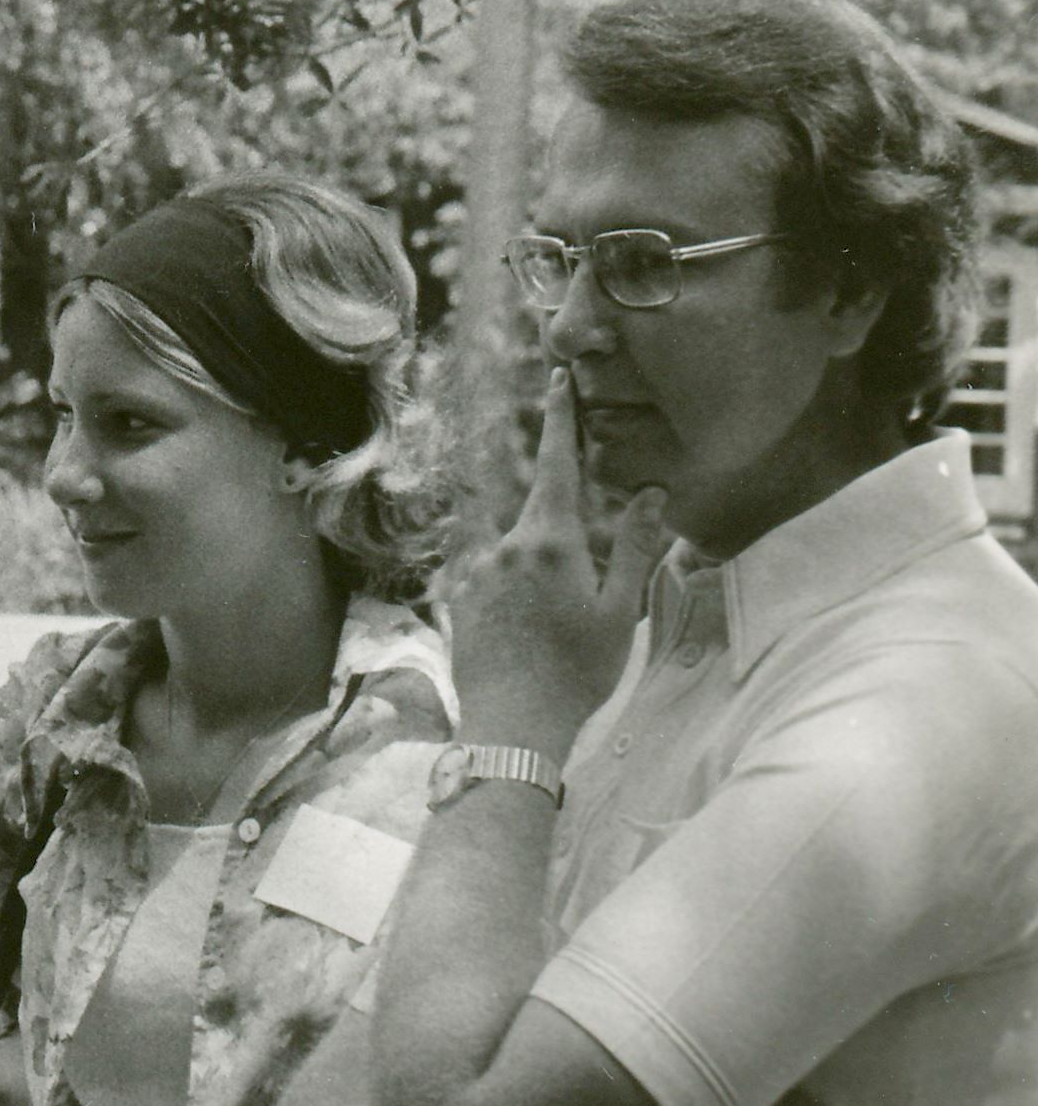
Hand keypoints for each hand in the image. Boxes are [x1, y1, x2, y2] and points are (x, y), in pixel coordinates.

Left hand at [448, 370, 672, 758]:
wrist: (512, 726)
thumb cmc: (576, 672)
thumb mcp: (619, 609)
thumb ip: (635, 545)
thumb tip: (648, 493)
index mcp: (549, 542)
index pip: (556, 465)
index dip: (559, 420)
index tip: (557, 378)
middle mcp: (504, 547)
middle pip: (537, 511)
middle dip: (562, 528)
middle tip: (579, 588)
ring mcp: (475, 574)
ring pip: (515, 551)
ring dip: (539, 574)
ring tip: (554, 630)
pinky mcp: (458, 600)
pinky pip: (492, 579)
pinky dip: (515, 595)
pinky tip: (527, 636)